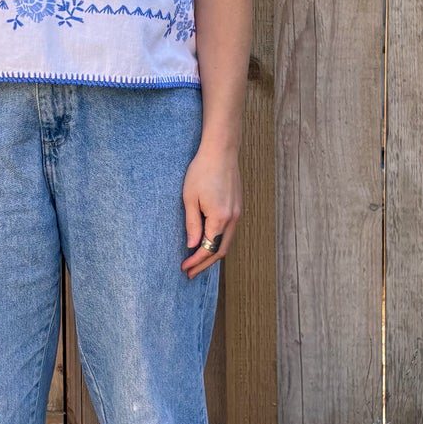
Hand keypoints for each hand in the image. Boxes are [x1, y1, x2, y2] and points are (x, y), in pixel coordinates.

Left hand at [181, 144, 241, 278]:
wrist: (221, 151)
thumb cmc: (202, 171)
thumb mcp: (189, 198)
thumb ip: (192, 224)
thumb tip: (193, 246)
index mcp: (220, 218)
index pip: (208, 248)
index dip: (196, 261)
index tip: (184, 267)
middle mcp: (233, 218)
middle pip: (221, 250)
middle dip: (205, 264)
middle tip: (190, 272)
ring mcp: (238, 213)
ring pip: (227, 242)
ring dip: (212, 254)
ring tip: (197, 261)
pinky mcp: (238, 207)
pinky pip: (229, 231)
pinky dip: (219, 242)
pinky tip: (208, 242)